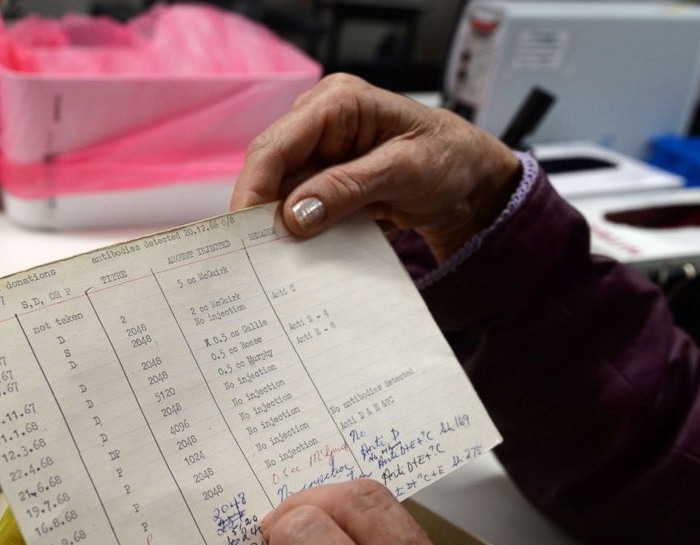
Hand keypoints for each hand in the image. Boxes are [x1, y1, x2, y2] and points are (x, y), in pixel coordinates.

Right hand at [231, 74, 520, 261]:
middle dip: (260, 213)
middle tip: (253, 257)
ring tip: (273, 263)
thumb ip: (348, 189)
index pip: (276, 144)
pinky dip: (299, 234)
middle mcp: (320, 125)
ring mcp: (322, 156)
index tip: (244, 229)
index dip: (254, 187)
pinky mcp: (328, 185)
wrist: (477, 185)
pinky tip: (298, 257)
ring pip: (281, 195)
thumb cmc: (452, 159)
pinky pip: (300, 210)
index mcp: (337, 103)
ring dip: (278, 228)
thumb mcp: (404, 171)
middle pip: (270, 171)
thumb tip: (293, 216)